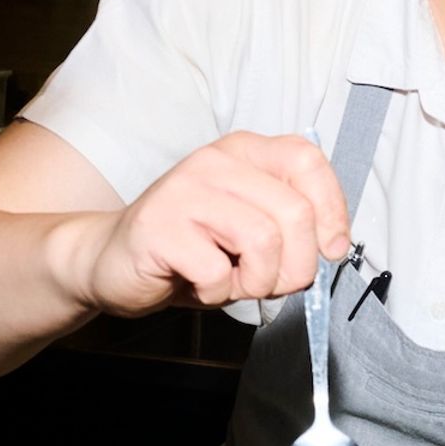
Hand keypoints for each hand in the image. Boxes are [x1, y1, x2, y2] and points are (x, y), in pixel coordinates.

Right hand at [76, 132, 350, 316]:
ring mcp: (185, 190)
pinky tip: (200, 286)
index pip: (307, 161)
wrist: (112, 262)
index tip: (331, 250)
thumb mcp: (251, 229)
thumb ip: (290, 224)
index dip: (332, 211)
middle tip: (273, 283)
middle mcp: (215, 161)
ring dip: (258, 282)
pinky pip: (218, 271)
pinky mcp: (160, 226)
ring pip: (263, 240)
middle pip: (294, 213)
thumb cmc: (191, 251)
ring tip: (234, 283)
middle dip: (296, 266)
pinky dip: (218, 293)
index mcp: (243, 152)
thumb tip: (332, 245)